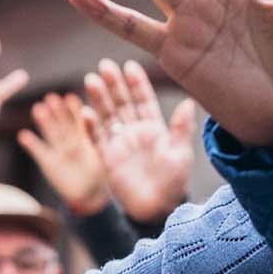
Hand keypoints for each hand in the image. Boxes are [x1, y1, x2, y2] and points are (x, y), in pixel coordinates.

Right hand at [19, 93, 110, 214]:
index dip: (76, 111)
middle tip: (51, 97)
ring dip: (44, 122)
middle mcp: (74, 142)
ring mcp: (60, 151)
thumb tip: (119, 129)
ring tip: (38, 108)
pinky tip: (23, 135)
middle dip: (58, 111)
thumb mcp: (109, 161)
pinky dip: (31, 144)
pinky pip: (39, 152)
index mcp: (90, 140)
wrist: (90, 198)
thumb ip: (109, 148)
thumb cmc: (103, 178)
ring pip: (52, 134)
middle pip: (65, 124)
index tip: (71, 98)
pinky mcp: (49, 163)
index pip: (83, 122)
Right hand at [85, 60, 195, 224]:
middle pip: (122, 103)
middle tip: (104, 65)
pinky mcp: (107, 158)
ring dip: (99, 99)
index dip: (137, 83)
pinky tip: (85, 113)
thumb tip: (188, 102)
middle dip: (113, 84)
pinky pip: (96, 139)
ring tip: (91, 80)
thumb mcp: (181, 153)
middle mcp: (135, 132)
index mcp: (154, 127)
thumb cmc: (173, 181)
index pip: (144, 100)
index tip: (129, 65)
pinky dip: (90, 127)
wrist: (157, 208)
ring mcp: (120, 144)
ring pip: (107, 116)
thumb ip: (181, 128)